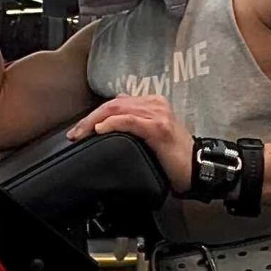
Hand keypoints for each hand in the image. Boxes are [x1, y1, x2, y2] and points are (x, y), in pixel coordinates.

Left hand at [67, 95, 193, 194]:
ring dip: (95, 121)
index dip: (95, 114)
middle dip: (90, 118)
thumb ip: (134, 126)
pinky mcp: (158, 128)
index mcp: (152, 103)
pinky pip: (129, 120)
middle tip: (74, 133)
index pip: (116, 102)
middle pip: (113, 104)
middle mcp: (155, 104)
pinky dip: (112, 123)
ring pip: (118, 109)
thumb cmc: (173, 156)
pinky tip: (100, 130)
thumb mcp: (151, 135)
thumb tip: (106, 128)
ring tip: (81, 133)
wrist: (196, 167)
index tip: (80, 129)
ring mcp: (157, 114)